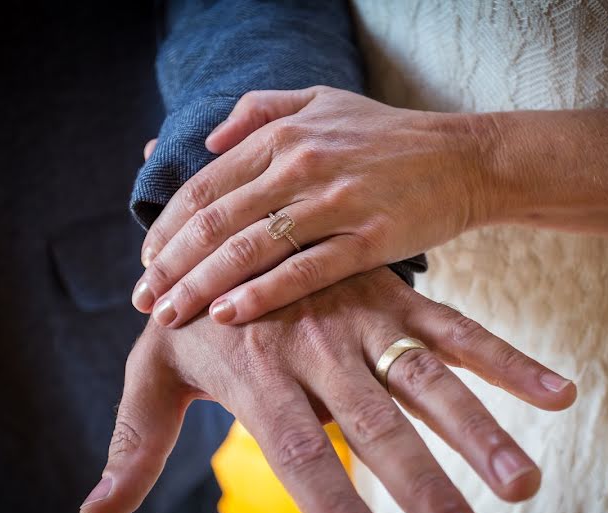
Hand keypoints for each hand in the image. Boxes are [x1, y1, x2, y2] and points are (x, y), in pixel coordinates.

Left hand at [81, 268, 575, 512]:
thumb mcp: (153, 372)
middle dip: (427, 489)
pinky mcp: (396, 298)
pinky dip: (508, 362)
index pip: (302, 453)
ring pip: (429, 379)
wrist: (228, 224)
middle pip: (377, 425)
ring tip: (523, 485)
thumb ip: (134, 444)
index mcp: (260, 373)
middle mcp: (317, 347)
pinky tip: (559, 397)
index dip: (341, 507)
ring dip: (480, 432)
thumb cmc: (192, 316)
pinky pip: (458, 331)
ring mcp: (363, 318)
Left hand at [131, 86, 490, 326]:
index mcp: (282, 135)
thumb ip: (260, 110)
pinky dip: (261, 294)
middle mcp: (300, 165)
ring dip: (200, 286)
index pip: (203, 187)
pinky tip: (227, 315)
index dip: (165, 228)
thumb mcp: (321, 100)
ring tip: (168, 316)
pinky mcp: (369, 239)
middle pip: (214, 222)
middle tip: (143, 301)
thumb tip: (208, 139)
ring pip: (249, 249)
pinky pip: (303, 271)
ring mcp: (335, 202)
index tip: (146, 263)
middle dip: (170, 267)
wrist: (465, 159)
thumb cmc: (388, 135)